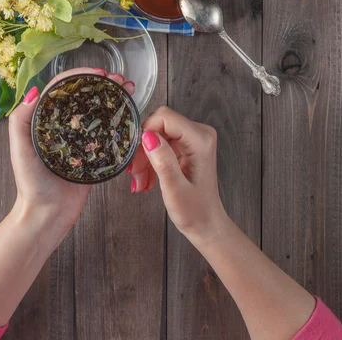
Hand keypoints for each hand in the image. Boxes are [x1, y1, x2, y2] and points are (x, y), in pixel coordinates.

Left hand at [9, 68, 134, 236]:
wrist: (47, 215)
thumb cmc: (30, 185)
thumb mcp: (20, 149)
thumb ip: (21, 120)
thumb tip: (34, 90)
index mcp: (45, 120)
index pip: (63, 88)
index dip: (80, 76)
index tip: (98, 73)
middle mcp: (63, 126)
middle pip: (84, 96)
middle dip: (102, 83)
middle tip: (119, 78)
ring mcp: (80, 140)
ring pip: (98, 111)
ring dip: (113, 97)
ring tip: (129, 88)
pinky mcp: (94, 154)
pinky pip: (108, 134)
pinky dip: (118, 120)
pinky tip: (129, 112)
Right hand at [128, 107, 226, 239]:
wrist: (206, 223)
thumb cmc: (195, 211)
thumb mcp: (174, 189)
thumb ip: (162, 161)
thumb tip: (147, 136)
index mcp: (200, 140)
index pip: (164, 117)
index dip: (145, 133)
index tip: (136, 158)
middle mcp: (199, 133)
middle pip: (158, 126)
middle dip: (142, 150)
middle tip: (135, 174)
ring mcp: (193, 139)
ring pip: (156, 135)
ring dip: (144, 158)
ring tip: (140, 181)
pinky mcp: (186, 145)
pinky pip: (160, 144)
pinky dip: (150, 161)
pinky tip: (146, 179)